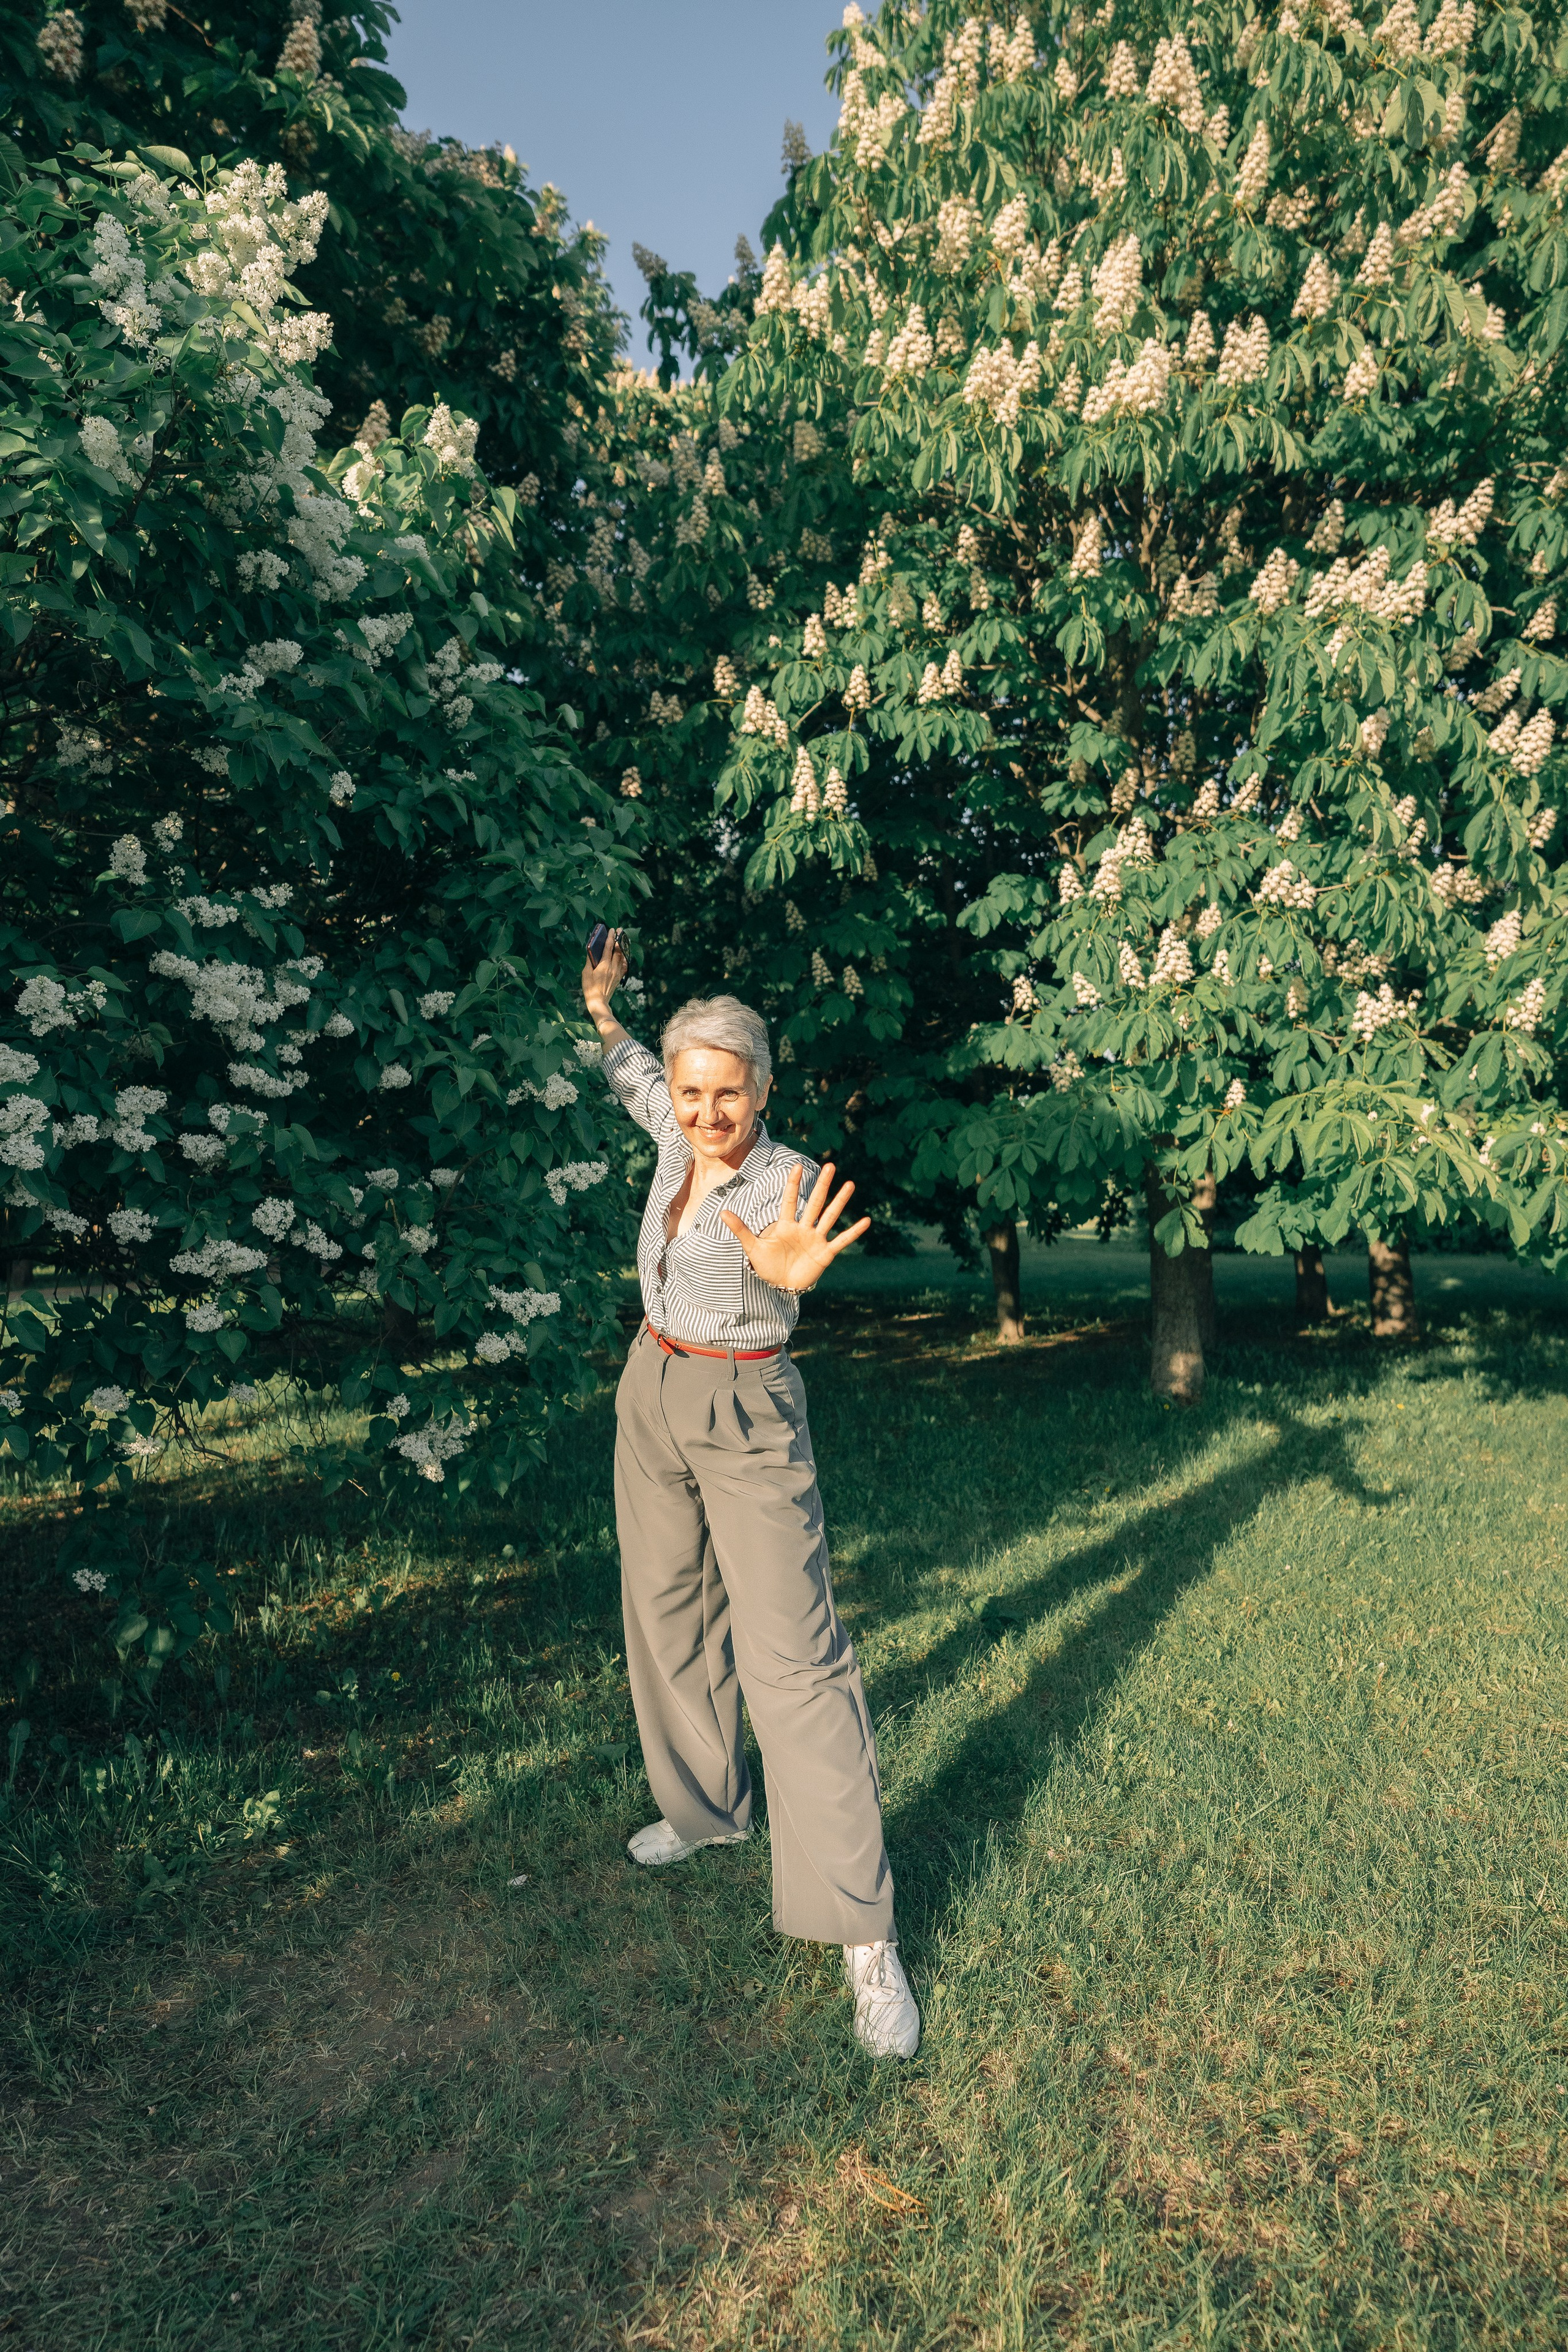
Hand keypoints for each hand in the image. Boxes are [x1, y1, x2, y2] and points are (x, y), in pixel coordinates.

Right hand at [581, 928, 627, 1027]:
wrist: (598, 1001)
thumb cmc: (589, 987)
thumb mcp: (586, 973)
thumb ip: (589, 961)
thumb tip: (591, 951)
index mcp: (604, 965)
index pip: (608, 947)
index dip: (611, 937)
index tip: (612, 929)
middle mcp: (613, 967)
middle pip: (618, 950)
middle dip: (619, 939)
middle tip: (620, 931)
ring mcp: (617, 973)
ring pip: (622, 957)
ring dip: (622, 947)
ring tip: (622, 940)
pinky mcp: (618, 977)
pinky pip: (623, 965)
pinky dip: (623, 959)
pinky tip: (623, 956)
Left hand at [720, 1161, 870, 1294]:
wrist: (781, 1285)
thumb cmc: (768, 1265)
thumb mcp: (752, 1247)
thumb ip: (740, 1229)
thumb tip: (722, 1212)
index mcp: (786, 1224)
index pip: (790, 1200)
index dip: (793, 1184)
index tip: (796, 1166)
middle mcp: (804, 1228)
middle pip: (814, 1203)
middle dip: (821, 1185)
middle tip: (830, 1166)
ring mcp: (816, 1239)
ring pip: (829, 1217)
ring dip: (840, 1202)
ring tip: (850, 1185)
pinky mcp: (825, 1253)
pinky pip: (841, 1240)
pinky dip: (853, 1232)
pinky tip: (866, 1221)